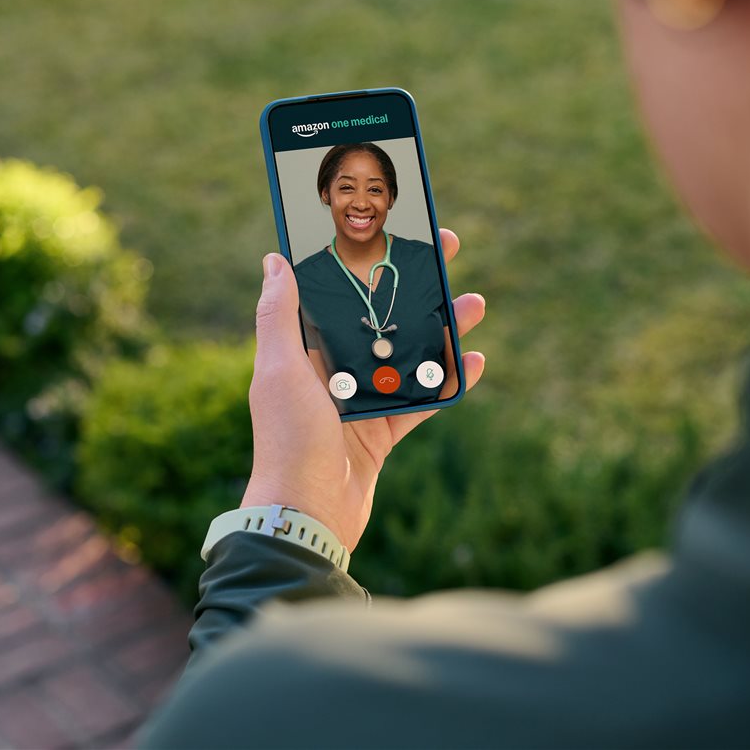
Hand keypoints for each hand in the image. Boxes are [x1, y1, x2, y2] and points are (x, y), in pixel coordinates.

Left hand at [243, 228, 486, 551]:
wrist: (306, 517)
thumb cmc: (288, 441)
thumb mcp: (280, 370)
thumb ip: (279, 315)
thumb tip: (275, 258)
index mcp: (303, 350)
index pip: (337, 291)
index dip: (365, 260)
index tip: (394, 231)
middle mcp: (330, 371)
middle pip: (380, 316)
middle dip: (414, 285)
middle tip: (446, 252)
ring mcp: (358, 401)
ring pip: (407, 354)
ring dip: (441, 328)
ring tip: (474, 304)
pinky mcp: (381, 434)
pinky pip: (420, 399)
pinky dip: (446, 381)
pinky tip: (472, 362)